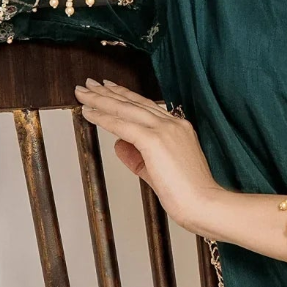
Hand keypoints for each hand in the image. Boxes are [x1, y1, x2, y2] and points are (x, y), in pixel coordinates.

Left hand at [73, 78, 222, 233]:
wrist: (203, 202)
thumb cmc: (187, 193)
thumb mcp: (156, 171)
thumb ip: (136, 156)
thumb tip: (118, 144)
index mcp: (178, 127)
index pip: (146, 106)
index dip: (125, 95)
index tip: (109, 88)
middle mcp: (172, 123)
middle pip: (134, 102)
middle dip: (108, 92)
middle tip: (89, 83)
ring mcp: (165, 130)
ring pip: (126, 109)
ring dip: (101, 99)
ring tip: (83, 93)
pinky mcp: (155, 141)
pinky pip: (123, 125)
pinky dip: (104, 118)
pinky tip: (89, 112)